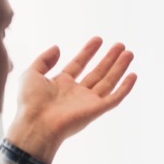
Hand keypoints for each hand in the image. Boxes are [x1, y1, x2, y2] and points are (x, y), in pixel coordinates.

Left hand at [5, 37, 136, 162]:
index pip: (79, 64)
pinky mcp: (97, 110)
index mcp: (61, 85)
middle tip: (120, 45)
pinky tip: (133, 75)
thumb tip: (58, 47)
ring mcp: (88, 102)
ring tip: (129, 52)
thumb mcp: (31, 74)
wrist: (36, 124)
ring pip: (108, 81)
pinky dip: (125, 88)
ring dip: (119, 67)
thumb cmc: (30, 103)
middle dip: (109, 58)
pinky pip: (115, 98)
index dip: (88, 52)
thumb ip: (44, 59)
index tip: (98, 39)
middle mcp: (76, 93)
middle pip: (97, 72)